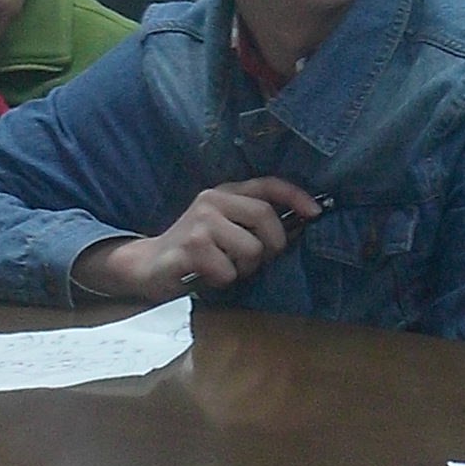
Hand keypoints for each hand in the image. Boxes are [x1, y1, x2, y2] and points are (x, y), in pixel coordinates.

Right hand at [74, 178, 322, 306]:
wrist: (148, 265)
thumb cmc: (196, 250)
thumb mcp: (225, 227)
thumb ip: (254, 222)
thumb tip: (301, 225)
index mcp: (224, 192)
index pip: (268, 184)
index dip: (296, 196)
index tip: (317, 213)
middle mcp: (212, 200)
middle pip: (265, 217)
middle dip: (272, 245)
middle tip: (256, 260)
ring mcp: (200, 222)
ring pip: (250, 249)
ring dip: (244, 268)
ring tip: (225, 267)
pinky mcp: (190, 247)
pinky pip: (228, 270)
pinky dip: (224, 281)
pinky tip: (207, 276)